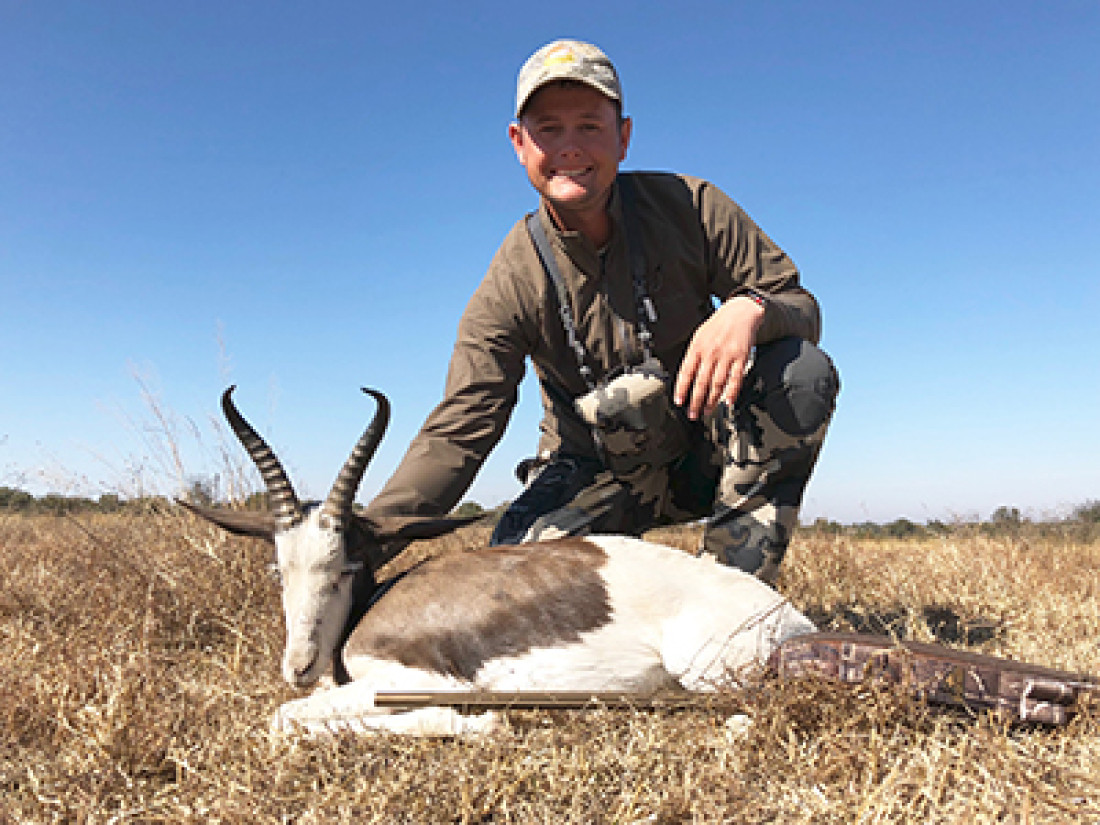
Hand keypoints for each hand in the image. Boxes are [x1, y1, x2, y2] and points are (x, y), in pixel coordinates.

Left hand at [673, 295, 765, 419]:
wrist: (739, 312)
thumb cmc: (718, 325)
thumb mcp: (698, 336)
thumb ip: (693, 355)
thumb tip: (686, 377)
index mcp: (697, 347)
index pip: (686, 372)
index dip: (682, 389)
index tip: (679, 401)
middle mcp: (711, 353)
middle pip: (701, 382)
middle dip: (696, 401)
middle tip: (693, 414)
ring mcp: (727, 356)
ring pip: (718, 383)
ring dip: (712, 400)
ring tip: (707, 411)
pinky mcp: (741, 358)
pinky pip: (736, 378)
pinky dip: (733, 392)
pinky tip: (729, 402)